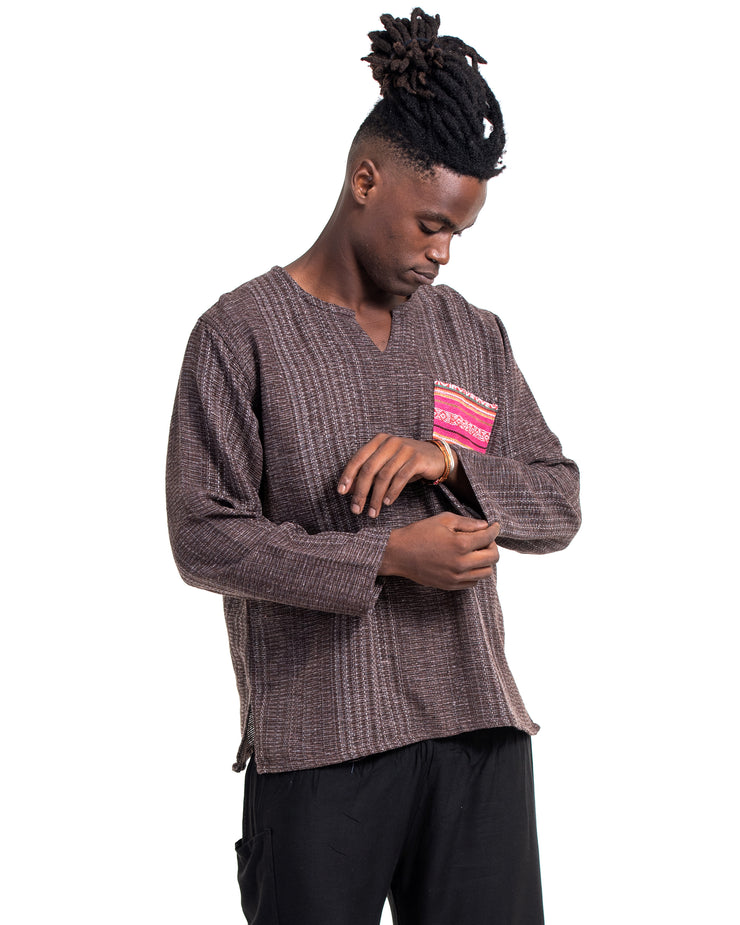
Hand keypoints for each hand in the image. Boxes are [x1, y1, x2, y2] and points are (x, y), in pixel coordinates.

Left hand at [338, 434, 447, 517]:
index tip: (341, 492)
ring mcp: (404, 449)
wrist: (436, 458)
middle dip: (361, 491)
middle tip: (356, 509)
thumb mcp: (387, 464)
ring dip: (376, 497)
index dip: (348, 476)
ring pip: (384, 476)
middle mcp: (390, 442)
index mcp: (378, 441)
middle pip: (369, 469)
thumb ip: (370, 473)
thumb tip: (350, 491)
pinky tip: (387, 502)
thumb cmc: (406, 463)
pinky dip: (392, 492)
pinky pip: (400, 477)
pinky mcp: (417, 458)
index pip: (358, 458)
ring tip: (373, 512)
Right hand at [379, 513, 499, 589]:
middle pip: (493, 558)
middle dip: (493, 546)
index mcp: (460, 544)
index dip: (494, 530)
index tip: (494, 526)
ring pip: (486, 572)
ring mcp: (456, 577)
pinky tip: (467, 562)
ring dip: (486, 561)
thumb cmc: (419, 533)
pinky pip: (473, 582)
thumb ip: (467, 523)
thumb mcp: (443, 520)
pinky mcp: (450, 585)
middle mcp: (461, 563)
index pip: (488, 538)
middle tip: (486, 539)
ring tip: (477, 551)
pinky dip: (475, 572)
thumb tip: (484, 526)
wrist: (399, 554)